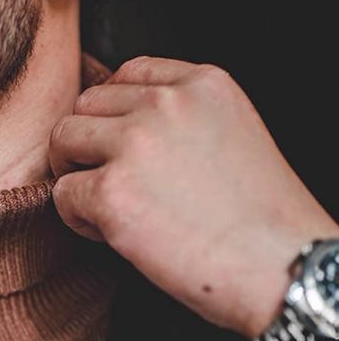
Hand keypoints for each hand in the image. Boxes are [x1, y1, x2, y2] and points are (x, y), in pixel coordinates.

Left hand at [51, 56, 338, 337]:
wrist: (279, 266)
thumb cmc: (260, 220)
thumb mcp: (234, 135)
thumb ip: (183, 118)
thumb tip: (125, 127)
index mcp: (204, 83)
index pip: (128, 74)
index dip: (117, 115)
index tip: (129, 150)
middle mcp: (166, 103)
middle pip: (87, 104)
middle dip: (90, 145)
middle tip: (116, 185)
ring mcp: (134, 144)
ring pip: (64, 140)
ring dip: (77, 175)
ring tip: (112, 209)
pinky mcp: (111, 192)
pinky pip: (62, 194)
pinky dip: (77, 219)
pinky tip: (113, 235)